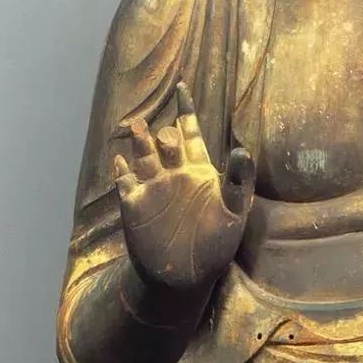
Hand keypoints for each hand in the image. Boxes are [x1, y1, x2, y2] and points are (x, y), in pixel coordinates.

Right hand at [112, 82, 254, 294]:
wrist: (186, 276)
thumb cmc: (216, 244)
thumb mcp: (234, 211)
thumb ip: (238, 181)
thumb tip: (243, 150)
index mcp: (199, 170)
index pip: (191, 132)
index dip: (186, 110)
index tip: (182, 87)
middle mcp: (174, 173)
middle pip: (166, 142)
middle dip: (164, 133)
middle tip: (166, 134)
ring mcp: (153, 187)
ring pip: (143, 155)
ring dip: (140, 141)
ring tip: (137, 126)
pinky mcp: (134, 205)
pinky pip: (125, 181)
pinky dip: (121, 171)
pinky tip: (120, 161)